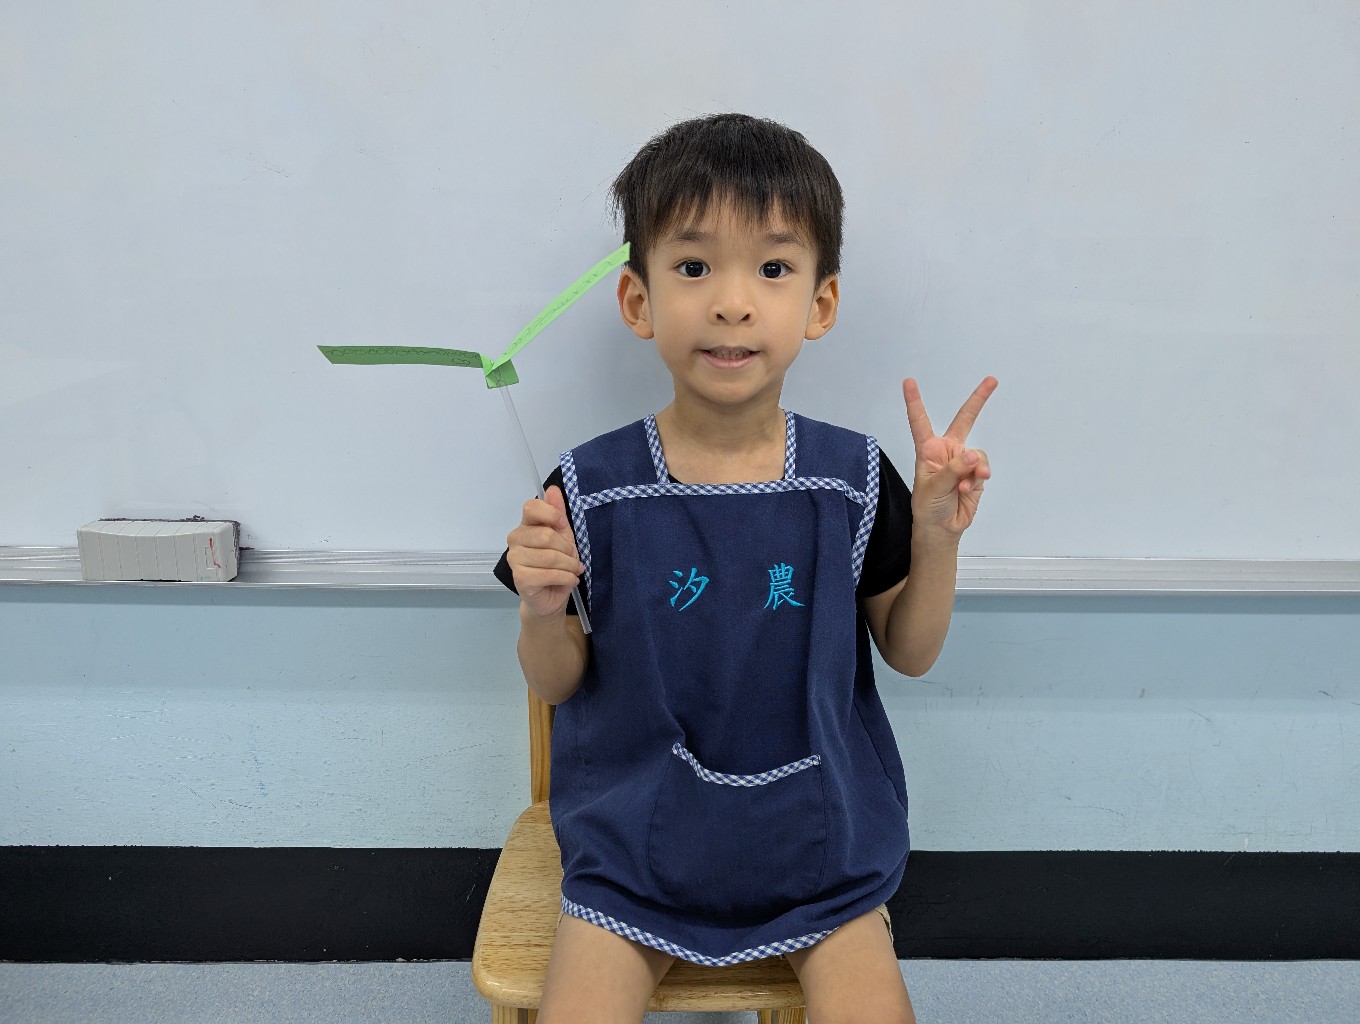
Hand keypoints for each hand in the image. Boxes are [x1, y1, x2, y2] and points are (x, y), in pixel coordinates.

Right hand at [506, 486, 583, 618]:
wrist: (551, 597)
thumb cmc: (557, 565)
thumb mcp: (563, 536)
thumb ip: (557, 513)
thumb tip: (553, 489)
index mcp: (525, 526)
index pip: (531, 507)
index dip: (552, 515)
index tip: (563, 526)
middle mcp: (515, 540)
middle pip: (546, 535)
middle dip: (567, 549)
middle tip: (573, 558)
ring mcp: (515, 560)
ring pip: (550, 556)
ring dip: (569, 565)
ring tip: (573, 570)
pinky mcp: (520, 579)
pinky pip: (549, 574)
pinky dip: (567, 578)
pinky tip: (570, 580)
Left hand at [903, 376, 996, 534]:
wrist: (942, 528)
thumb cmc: (928, 506)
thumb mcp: (933, 487)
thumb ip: (952, 469)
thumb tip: (972, 455)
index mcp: (928, 449)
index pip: (920, 421)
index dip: (914, 402)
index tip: (908, 382)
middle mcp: (947, 451)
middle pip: (965, 419)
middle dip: (978, 400)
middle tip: (992, 380)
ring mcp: (963, 461)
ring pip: (976, 454)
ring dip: (973, 469)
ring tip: (963, 486)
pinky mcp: (976, 473)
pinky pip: (982, 468)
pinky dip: (978, 477)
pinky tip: (968, 488)